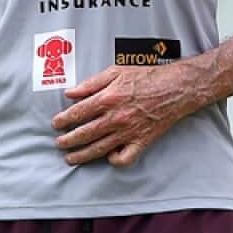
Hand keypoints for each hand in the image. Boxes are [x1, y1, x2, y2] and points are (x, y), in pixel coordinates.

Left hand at [52, 64, 199, 166]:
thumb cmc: (147, 77)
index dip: (63, 120)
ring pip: (99, 148)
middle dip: (68, 141)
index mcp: (108, 98)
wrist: (176, 87)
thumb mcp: (116, 72)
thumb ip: (91, 83)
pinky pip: (125, 157)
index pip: (77, 113)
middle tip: (59, 143)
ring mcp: (128, 131)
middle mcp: (116, 117)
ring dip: (81, 155)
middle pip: (84, 134)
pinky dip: (114, 160)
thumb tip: (70, 92)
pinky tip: (108, 157)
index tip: (56, 124)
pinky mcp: (141, 140)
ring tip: (71, 158)